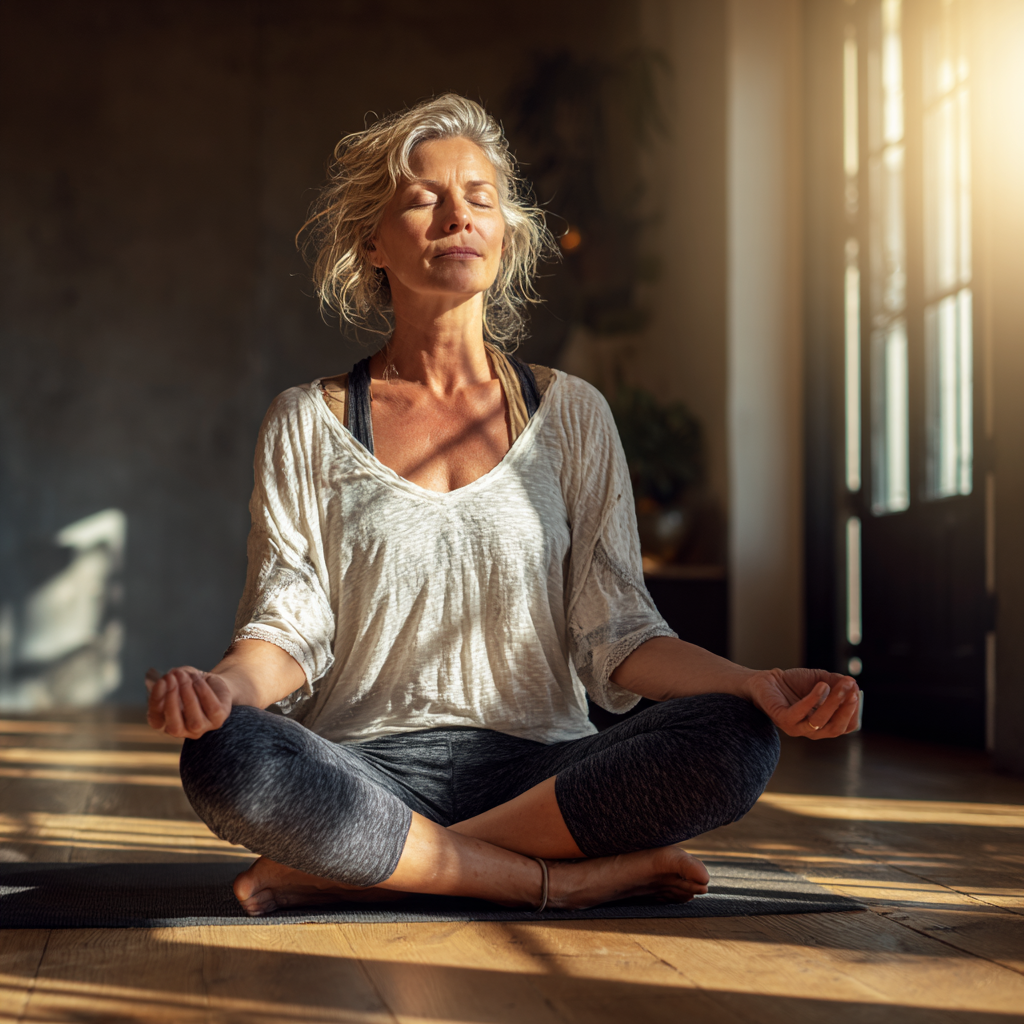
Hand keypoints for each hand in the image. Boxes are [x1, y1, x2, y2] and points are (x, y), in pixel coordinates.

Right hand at [146, 666, 231, 739]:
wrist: (211, 682)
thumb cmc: (188, 684)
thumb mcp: (174, 680)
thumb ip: (168, 681)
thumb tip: (168, 678)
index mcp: (165, 724)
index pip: (155, 721)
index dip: (157, 702)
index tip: (161, 681)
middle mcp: (183, 731)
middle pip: (175, 726)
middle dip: (172, 700)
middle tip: (171, 678)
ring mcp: (201, 728)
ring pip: (194, 721)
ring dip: (187, 695)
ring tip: (184, 676)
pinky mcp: (218, 720)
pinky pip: (211, 708)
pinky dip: (202, 691)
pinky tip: (197, 679)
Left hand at [745, 667, 859, 738]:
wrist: (767, 680)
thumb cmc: (795, 683)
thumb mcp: (822, 680)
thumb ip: (838, 683)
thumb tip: (854, 685)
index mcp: (824, 724)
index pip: (846, 726)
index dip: (854, 711)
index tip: (856, 692)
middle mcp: (812, 730)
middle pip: (836, 727)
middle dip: (847, 709)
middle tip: (853, 691)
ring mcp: (797, 727)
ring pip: (821, 721)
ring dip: (834, 702)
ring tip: (841, 685)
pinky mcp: (783, 720)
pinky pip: (801, 713)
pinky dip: (814, 699)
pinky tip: (822, 686)